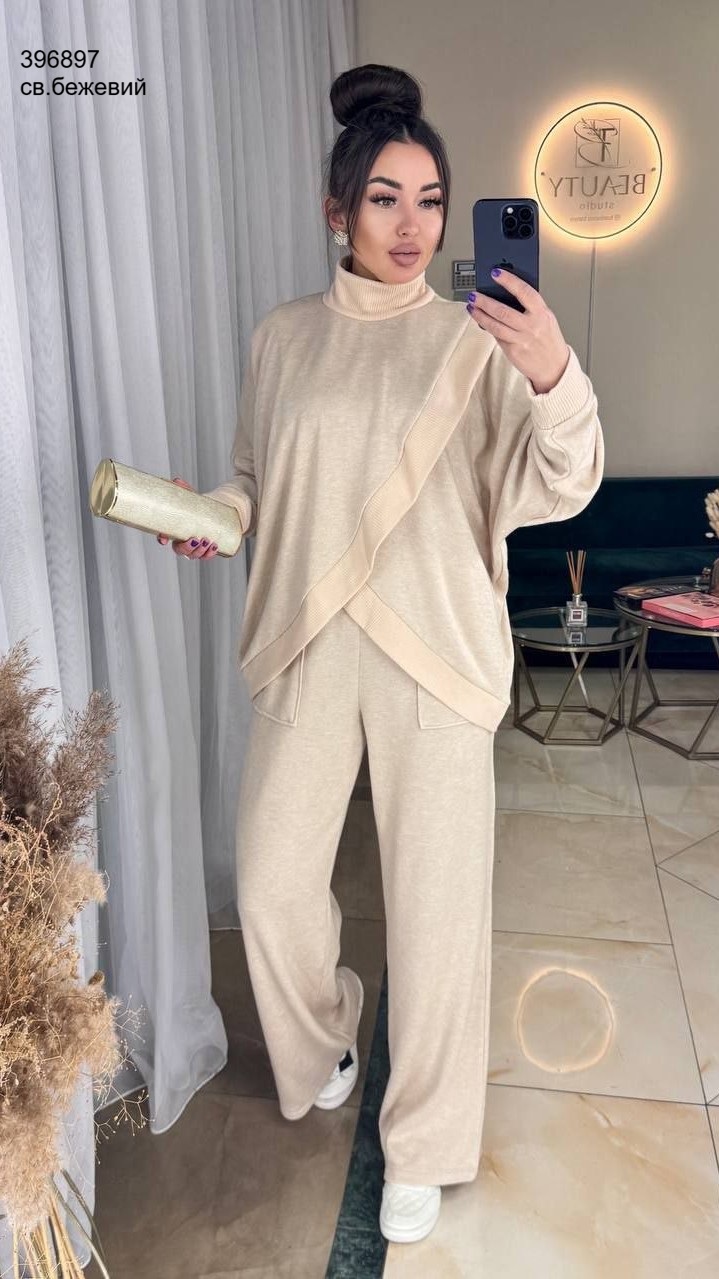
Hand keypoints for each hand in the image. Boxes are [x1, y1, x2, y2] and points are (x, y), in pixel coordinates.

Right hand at [156, 477, 218, 557]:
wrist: (215, 512)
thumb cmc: (198, 506)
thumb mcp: (191, 498)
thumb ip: (183, 490)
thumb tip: (177, 481)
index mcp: (174, 530)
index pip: (163, 536)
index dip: (162, 538)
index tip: (164, 540)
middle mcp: (182, 541)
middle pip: (179, 550)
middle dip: (187, 548)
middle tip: (196, 539)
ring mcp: (194, 547)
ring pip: (193, 555)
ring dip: (199, 551)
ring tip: (208, 541)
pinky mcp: (206, 550)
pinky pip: (205, 557)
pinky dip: (210, 554)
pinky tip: (214, 546)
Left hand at [466, 270, 569, 393]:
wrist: (554, 366)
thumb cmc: (548, 339)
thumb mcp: (545, 318)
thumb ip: (530, 307)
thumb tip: (506, 294)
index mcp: (542, 313)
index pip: (524, 292)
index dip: (509, 280)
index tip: (496, 272)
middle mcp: (532, 326)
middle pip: (503, 311)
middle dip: (485, 301)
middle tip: (474, 294)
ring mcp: (521, 340)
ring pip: (495, 325)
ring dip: (480, 315)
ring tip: (471, 307)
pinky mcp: (513, 351)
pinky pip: (497, 336)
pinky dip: (487, 327)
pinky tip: (480, 320)